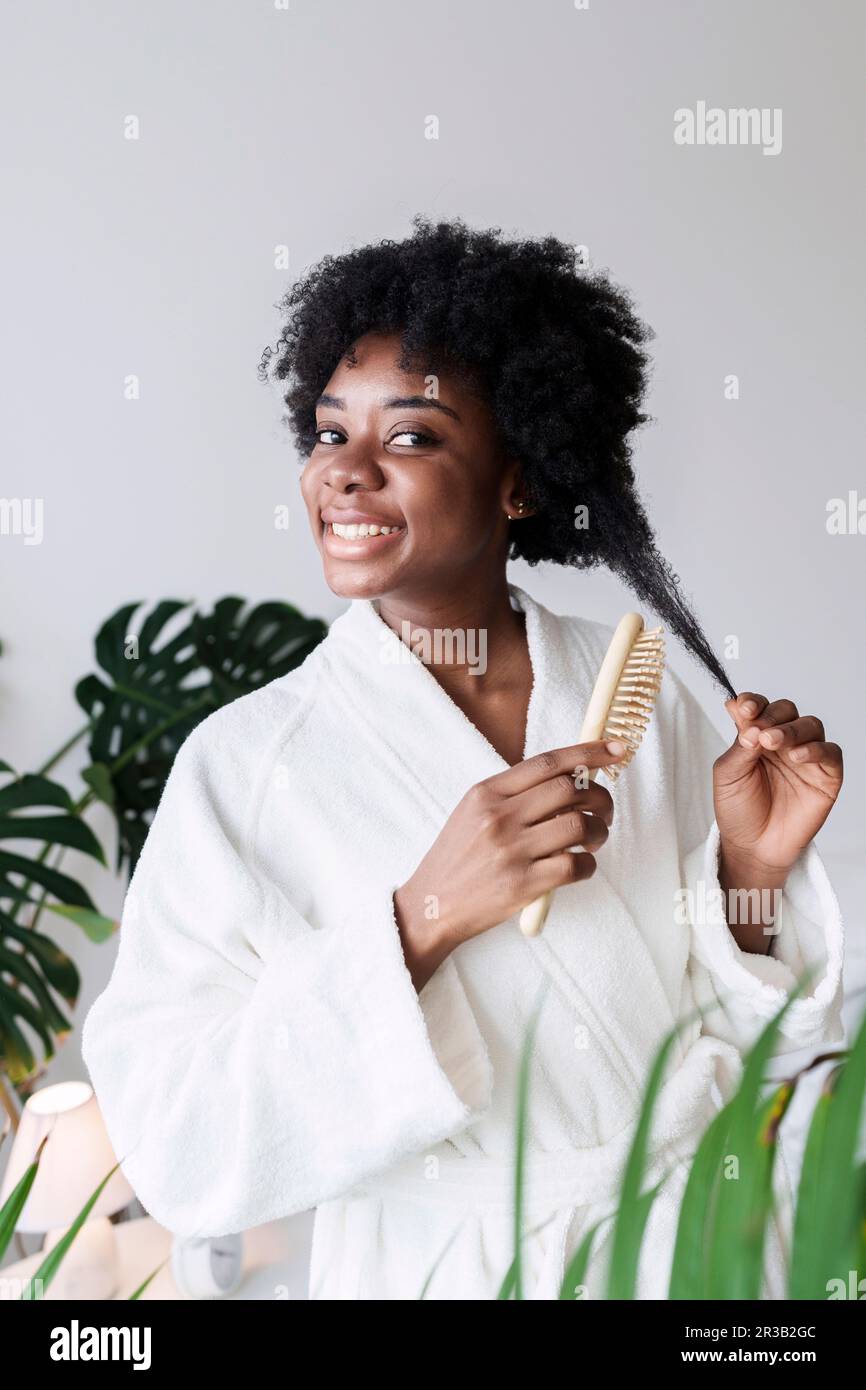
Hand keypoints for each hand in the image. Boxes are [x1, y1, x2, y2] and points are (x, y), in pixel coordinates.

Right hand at [394, 739, 623, 988]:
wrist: (432, 904)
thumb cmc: (458, 858)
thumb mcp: (472, 812)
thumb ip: (513, 793)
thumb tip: (569, 778)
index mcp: (486, 792)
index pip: (548, 762)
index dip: (588, 753)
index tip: (615, 749)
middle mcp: (499, 817)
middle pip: (570, 790)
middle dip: (600, 797)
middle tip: (603, 811)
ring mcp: (511, 851)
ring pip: (578, 826)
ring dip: (598, 832)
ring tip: (594, 840)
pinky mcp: (523, 884)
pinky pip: (575, 866)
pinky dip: (589, 865)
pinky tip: (581, 866)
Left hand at [714, 692, 842, 882]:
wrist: (753, 847)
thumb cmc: (739, 810)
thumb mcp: (728, 775)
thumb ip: (740, 745)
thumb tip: (748, 718)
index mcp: (757, 736)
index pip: (760, 707)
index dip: (753, 702)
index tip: (742, 708)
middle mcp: (783, 742)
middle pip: (786, 711)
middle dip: (772, 716)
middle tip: (759, 732)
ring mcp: (806, 757)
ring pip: (810, 726)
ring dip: (791, 730)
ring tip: (772, 742)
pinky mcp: (826, 776)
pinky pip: (830, 753)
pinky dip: (815, 749)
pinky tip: (797, 756)